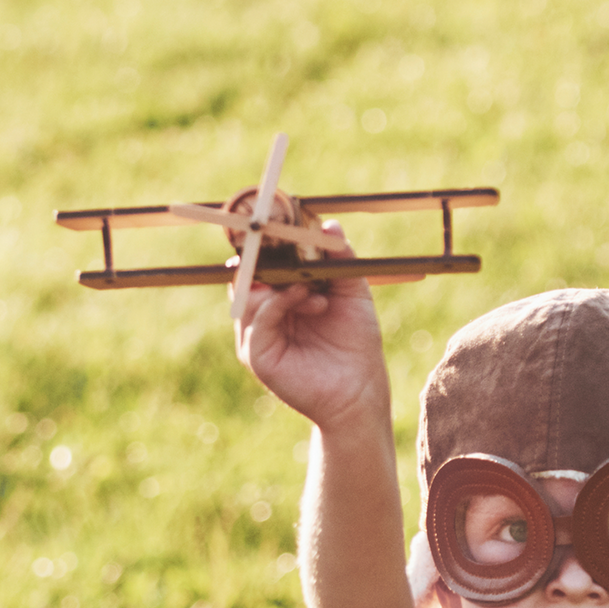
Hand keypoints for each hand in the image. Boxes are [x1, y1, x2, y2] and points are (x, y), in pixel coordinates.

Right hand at [234, 224, 390, 433]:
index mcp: (280, 294)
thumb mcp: (352, 292)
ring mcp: (256, 333)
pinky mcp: (257, 354)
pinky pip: (257, 318)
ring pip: (248, 291)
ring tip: (314, 288)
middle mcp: (263, 311)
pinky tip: (308, 298)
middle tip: (286, 235)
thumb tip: (329, 224)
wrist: (361, 391)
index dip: (269, 238)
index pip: (262, 259)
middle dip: (266, 252)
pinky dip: (280, 301)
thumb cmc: (356, 345)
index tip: (282, 216)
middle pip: (247, 270)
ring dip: (280, 280)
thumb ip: (339, 259)